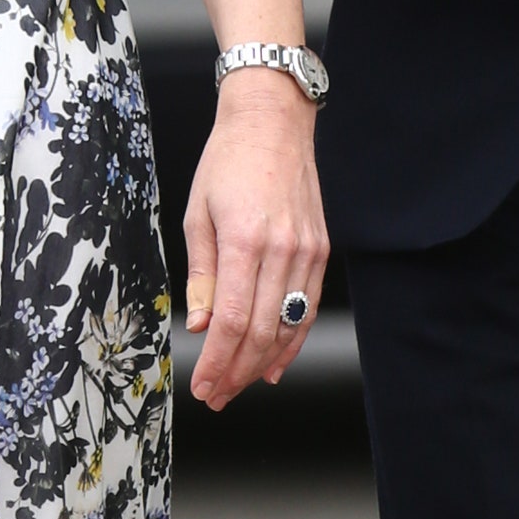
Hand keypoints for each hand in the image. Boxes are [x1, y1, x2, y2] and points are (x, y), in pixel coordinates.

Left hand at [183, 70, 327, 410]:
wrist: (273, 122)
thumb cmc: (228, 161)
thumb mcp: (198, 215)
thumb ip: (202, 274)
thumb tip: (200, 325)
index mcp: (245, 239)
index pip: (232, 321)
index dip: (217, 361)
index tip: (203, 386)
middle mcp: (281, 249)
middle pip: (262, 331)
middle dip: (236, 371)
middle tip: (216, 395)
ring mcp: (307, 250)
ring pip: (289, 325)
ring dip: (262, 363)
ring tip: (239, 386)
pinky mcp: (321, 249)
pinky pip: (308, 306)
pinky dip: (291, 339)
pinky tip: (274, 363)